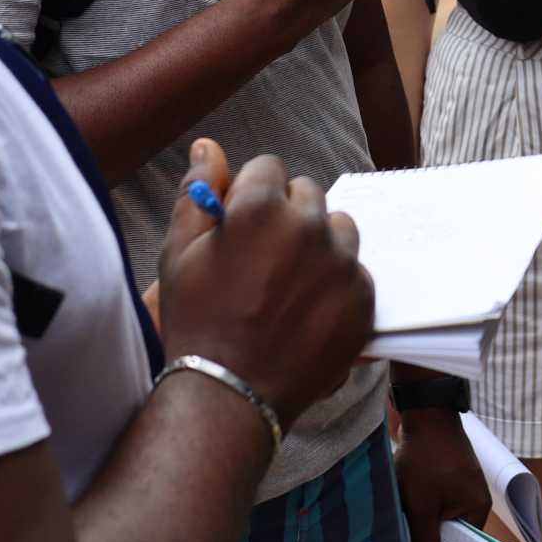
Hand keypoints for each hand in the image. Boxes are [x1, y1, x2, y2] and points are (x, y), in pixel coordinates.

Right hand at [156, 138, 375, 431]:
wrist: (229, 395)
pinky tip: (309, 309)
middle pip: (307, 194)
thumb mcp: (179, 254)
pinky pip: (355, 269)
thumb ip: (197, 193)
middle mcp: (309, 226)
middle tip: (264, 260)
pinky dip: (337, 282)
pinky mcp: (362, 297)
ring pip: (337, 227)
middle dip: (287, 216)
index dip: (251, 197)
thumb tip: (208, 146)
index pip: (269, 169)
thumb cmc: (196, 322)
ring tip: (289, 284)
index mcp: (261, 207)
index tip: (242, 228)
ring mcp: (341, 262)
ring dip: (318, 243)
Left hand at [391, 406, 491, 541]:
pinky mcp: (448, 477)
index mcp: (477, 509)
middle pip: (452, 536)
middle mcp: (474, 500)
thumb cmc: (425, 460)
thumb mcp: (421, 505)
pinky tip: (404, 523)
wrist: (425, 413)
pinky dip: (422, 514)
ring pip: (441, 520)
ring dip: (423, 531)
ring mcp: (462, 487)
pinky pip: (436, 504)